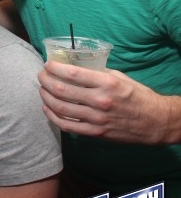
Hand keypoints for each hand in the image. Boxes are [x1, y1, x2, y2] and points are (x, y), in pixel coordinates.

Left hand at [38, 61, 180, 143]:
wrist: (156, 122)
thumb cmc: (138, 96)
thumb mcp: (121, 78)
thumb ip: (98, 73)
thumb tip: (75, 66)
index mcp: (107, 83)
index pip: (72, 73)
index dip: (54, 68)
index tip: (47, 64)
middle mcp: (100, 100)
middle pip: (61, 90)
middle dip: (45, 80)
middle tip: (41, 75)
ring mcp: (97, 118)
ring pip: (60, 108)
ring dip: (45, 97)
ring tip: (42, 89)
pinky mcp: (95, 133)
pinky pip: (66, 125)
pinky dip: (52, 116)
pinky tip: (47, 108)